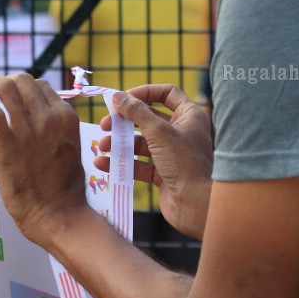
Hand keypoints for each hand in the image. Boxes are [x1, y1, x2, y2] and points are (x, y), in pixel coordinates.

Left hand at [0, 74, 88, 243]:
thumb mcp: (68, 148)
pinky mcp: (9, 144)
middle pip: (23, 81)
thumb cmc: (62, 188)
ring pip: (7, 88)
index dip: (23, 86)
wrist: (57, 213)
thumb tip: (39, 120)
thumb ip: (55, 130)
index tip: (10, 93)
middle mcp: (49, 118)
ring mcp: (29, 130)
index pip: (41, 86)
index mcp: (65, 118)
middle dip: (5, 81)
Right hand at [95, 84, 213, 239]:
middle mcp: (181, 132)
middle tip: (105, 124)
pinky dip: (122, 163)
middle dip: (124, 121)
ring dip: (119, 144)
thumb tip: (118, 96)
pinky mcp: (162, 174)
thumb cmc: (184, 163)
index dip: (144, 93)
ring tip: (102, 147)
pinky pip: (139, 164)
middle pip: (148, 118)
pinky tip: (103, 164)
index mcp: (189, 116)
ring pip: (141, 143)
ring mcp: (171, 154)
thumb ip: (136, 112)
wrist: (196, 204)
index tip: (123, 99)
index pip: (166, 93)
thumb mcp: (159, 132)